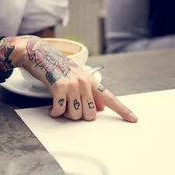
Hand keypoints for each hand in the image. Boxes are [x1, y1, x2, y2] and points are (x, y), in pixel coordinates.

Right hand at [15, 37, 137, 122]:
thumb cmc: (58, 68)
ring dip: (65, 115)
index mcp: (91, 81)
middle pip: (89, 115)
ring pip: (75, 115)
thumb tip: (101, 109)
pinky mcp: (59, 86)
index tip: (134, 120)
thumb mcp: (78, 78)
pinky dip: (55, 113)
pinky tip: (52, 109)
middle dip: (78, 116)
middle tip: (68, 107)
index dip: (123, 110)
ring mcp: (72, 84)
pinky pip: (60, 111)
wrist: (40, 54)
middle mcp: (84, 83)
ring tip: (60, 105)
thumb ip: (90, 94)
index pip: (110, 98)